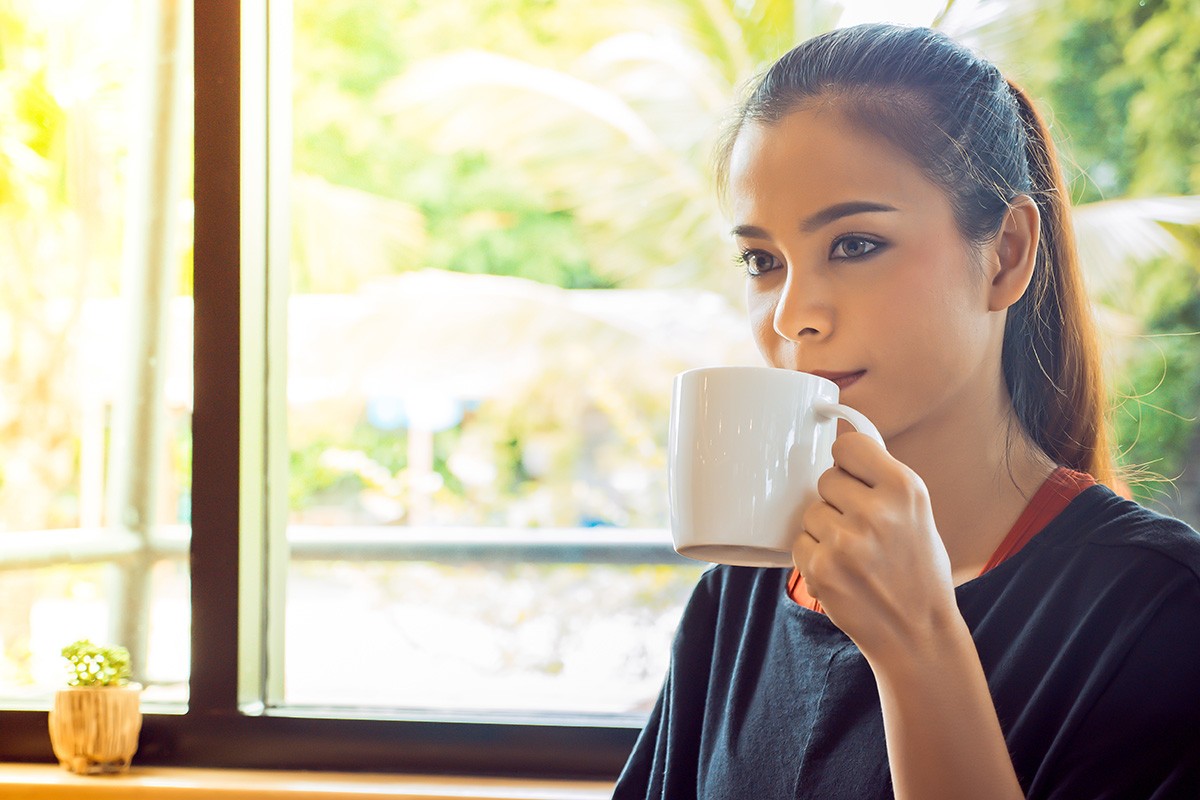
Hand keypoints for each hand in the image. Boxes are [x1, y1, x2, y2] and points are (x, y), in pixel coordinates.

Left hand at [792, 431, 958, 660]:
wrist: (918, 634)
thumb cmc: (918, 571)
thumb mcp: (918, 514)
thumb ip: (883, 481)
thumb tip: (842, 449)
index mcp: (905, 489)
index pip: (850, 446)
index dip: (848, 462)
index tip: (853, 476)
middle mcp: (876, 512)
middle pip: (826, 479)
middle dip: (838, 501)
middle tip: (862, 529)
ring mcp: (845, 542)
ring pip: (811, 512)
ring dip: (825, 530)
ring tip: (854, 555)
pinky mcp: (821, 569)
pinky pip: (800, 543)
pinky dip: (814, 556)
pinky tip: (841, 572)